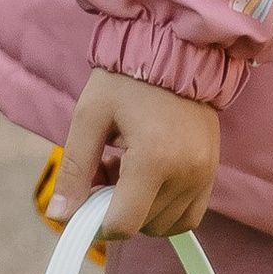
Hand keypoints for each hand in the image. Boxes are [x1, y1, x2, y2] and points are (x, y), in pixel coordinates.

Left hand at [52, 71, 221, 239]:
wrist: (173, 48)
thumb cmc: (126, 78)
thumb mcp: (90, 117)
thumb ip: (75, 169)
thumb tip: (59, 216)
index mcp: (154, 159)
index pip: (124, 223)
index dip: (97, 222)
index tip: (84, 201)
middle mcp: (186, 172)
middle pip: (143, 225)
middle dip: (116, 209)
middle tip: (104, 171)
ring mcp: (204, 173)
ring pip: (166, 223)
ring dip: (140, 210)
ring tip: (126, 171)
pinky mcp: (212, 171)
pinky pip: (190, 215)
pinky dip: (166, 211)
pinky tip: (148, 180)